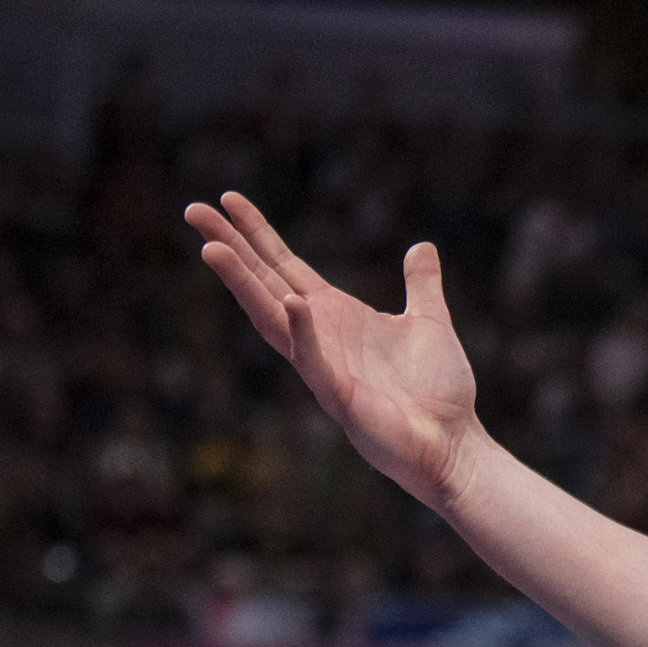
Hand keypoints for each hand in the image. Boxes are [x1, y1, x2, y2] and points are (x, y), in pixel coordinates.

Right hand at [184, 192, 485, 511]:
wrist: (454, 447)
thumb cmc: (438, 394)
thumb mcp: (430, 323)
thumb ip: (421, 286)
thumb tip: (422, 247)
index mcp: (335, 316)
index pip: (284, 267)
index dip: (257, 234)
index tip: (228, 199)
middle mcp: (319, 338)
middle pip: (264, 284)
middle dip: (230, 248)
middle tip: (192, 209)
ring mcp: (323, 369)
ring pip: (273, 320)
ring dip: (244, 285)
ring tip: (213, 248)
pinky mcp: (341, 399)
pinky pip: (315, 363)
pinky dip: (303, 334)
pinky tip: (291, 303)